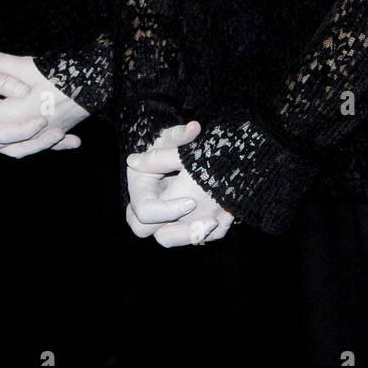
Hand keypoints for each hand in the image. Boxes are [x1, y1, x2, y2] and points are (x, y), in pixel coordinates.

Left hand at [0, 52, 88, 156]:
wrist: (98, 81)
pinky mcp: (53, 134)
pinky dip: (16, 146)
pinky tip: (8, 144)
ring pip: (6, 149)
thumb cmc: (62, 73)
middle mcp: (27, 131)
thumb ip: (0, 65)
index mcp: (18, 115)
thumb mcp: (28, 65)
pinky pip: (28, 148)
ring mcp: (41, 136)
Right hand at [126, 121, 233, 247]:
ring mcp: (165, 220)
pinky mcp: (182, 224)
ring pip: (175, 240)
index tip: (193, 201)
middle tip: (208, 221)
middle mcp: (149, 211)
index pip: (145, 212)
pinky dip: (211, 232)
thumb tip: (193, 127)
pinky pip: (195, 239)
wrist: (174, 154)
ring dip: (197, 235)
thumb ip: (181, 136)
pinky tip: (228, 215)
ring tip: (219, 220)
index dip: (167, 210)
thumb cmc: (168, 144)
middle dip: (182, 233)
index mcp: (140, 191)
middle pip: (158, 235)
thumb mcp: (170, 139)